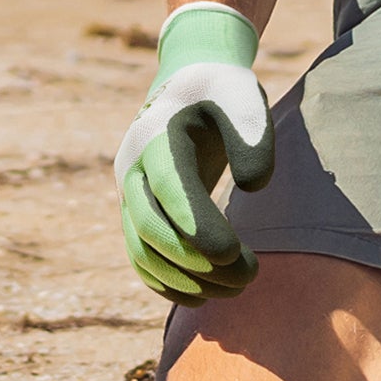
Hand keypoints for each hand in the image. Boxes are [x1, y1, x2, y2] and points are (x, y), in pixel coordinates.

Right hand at [114, 2, 272, 303]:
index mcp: (157, 135)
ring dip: (185, 279)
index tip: (234, 253)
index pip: (169, 188)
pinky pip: (139, 255)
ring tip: (236, 288)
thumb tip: (252, 186)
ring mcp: (128, 191)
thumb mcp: (244, 97)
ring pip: (142, 249)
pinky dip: (165, 283)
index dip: (196, 225)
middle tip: (249, 276)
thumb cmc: (223, 93)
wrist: (189, 85)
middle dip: (197, 261)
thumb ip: (252, 137)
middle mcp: (133, 166)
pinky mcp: (135, 210)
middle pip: (150, 227)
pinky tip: (202, 296)